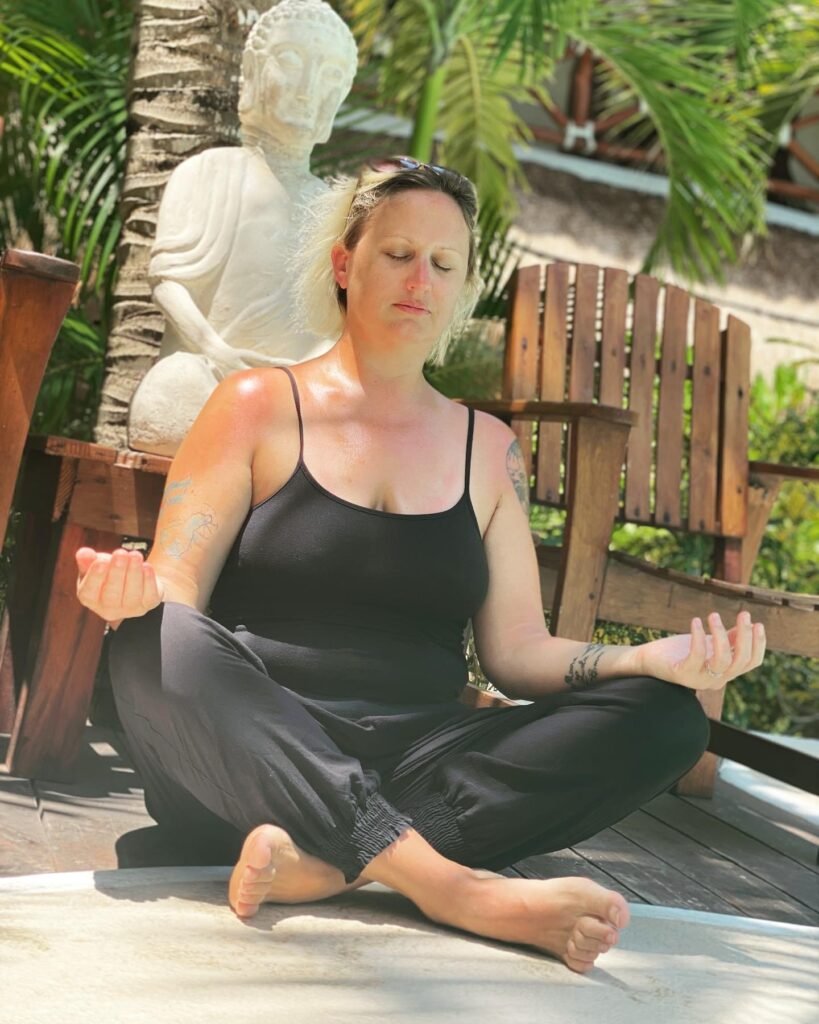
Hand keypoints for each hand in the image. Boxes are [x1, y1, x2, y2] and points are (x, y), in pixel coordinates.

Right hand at [75, 547, 163, 624]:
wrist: (134, 578)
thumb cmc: (110, 573)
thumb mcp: (95, 565)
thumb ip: (87, 560)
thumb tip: (83, 553)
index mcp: (90, 598)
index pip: (89, 592)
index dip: (95, 577)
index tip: (101, 561)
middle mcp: (109, 608)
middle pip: (111, 594)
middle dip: (117, 572)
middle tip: (120, 553)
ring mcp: (130, 609)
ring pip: (132, 594)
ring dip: (134, 572)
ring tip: (135, 555)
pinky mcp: (148, 604)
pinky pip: (149, 595)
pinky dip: (149, 580)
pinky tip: (146, 566)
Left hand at [635, 611, 765, 690]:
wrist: (649, 659)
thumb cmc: (679, 650)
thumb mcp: (707, 643)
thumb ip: (727, 639)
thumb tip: (747, 624)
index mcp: (725, 672)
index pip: (751, 662)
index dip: (758, 643)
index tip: (757, 622)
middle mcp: (716, 680)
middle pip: (740, 661)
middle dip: (745, 636)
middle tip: (743, 614)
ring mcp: (700, 680)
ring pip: (723, 661)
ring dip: (721, 635)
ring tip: (713, 615)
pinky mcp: (682, 675)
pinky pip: (697, 656)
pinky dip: (698, 637)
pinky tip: (696, 621)